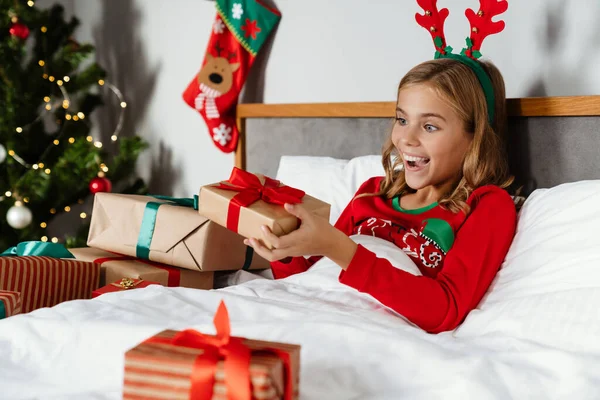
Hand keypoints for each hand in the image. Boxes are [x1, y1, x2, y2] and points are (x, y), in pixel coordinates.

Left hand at [243, 203, 357, 268]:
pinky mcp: (293, 252)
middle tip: (250, 239)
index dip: (268, 236)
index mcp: (297, 241)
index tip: (262, 226)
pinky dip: (268, 249)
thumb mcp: (312, 217)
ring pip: (273, 257)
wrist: (332, 244)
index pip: (278, 243)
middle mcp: (293, 249)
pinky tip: (263, 241)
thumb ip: (298, 210)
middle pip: (272, 255)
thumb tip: (286, 204)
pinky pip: (278, 254)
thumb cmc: (323, 230)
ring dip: (261, 250)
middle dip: (259, 248)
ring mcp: (292, 252)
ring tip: (251, 241)